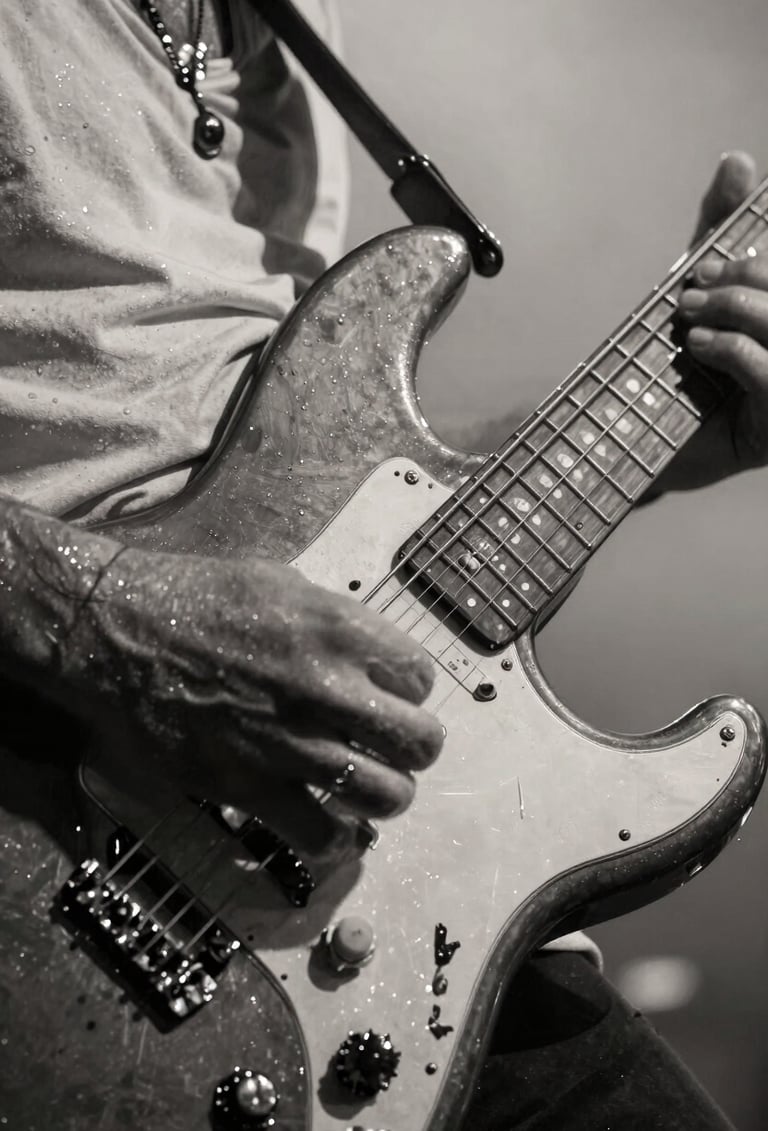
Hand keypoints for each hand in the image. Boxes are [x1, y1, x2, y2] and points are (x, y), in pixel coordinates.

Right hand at [70, 549, 443, 852]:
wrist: (116, 633)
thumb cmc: (197, 597)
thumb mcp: (282, 583)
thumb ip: (337, 622)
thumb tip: (371, 656)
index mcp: (339, 629)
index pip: (422, 677)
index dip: (411, 689)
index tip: (389, 694)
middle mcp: (326, 688)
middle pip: (421, 742)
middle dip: (415, 747)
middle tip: (390, 746)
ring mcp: (291, 744)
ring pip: (388, 796)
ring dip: (387, 794)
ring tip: (368, 786)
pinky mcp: (249, 787)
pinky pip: (321, 836)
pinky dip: (334, 838)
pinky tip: (329, 824)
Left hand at [655, 151, 767, 491]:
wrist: (641, 444)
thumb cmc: (684, 363)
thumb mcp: (703, 286)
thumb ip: (721, 229)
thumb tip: (738, 159)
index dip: (758, 251)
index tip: (706, 262)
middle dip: (746, 276)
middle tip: (692, 287)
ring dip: (736, 308)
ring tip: (688, 313)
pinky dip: (733, 347)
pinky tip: (699, 345)